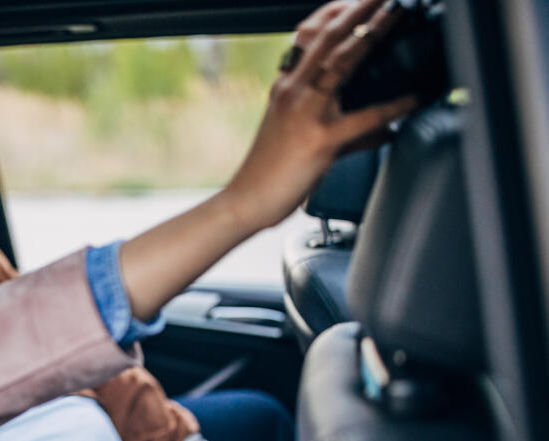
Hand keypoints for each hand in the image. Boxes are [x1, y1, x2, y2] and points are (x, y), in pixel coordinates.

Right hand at [118, 0, 417, 322]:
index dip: (335, 10)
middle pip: (328, 37)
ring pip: (342, 62)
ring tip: (397, 14)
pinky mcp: (320, 141)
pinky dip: (394, 105)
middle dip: (359, 8)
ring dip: (372, 34)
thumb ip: (345, 127)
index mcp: (286, 87)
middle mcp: (293, 92)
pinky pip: (364, 118)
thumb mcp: (299, 139)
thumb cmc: (269, 173)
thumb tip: (381, 126)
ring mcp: (305, 114)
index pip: (308, 34)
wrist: (245, 202)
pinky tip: (414, 98)